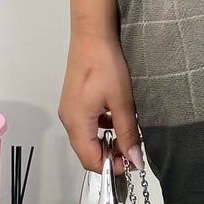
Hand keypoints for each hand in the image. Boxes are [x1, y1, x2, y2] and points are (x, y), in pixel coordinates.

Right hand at [59, 29, 140, 171]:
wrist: (92, 35)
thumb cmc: (104, 64)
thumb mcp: (122, 102)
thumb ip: (128, 133)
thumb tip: (134, 160)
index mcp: (76, 123)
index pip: (91, 161)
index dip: (112, 167)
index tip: (133, 163)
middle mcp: (68, 120)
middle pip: (88, 152)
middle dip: (111, 155)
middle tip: (134, 149)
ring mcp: (70, 110)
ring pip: (88, 138)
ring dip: (108, 141)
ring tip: (129, 133)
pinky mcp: (75, 102)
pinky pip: (87, 124)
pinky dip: (102, 127)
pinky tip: (118, 117)